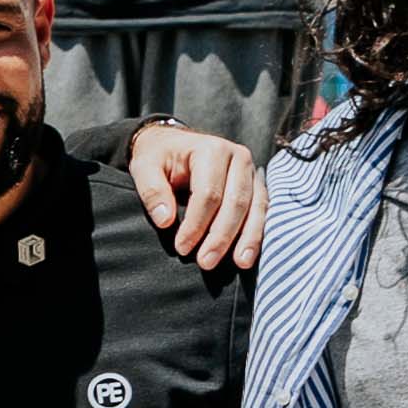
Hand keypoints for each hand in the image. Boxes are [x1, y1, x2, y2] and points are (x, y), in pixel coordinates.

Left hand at [124, 123, 268, 273]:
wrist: (173, 144)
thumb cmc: (159, 157)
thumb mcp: (145, 167)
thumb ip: (152, 191)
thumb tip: (165, 221)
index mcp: (212, 149)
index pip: (208, 193)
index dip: (196, 224)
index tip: (181, 248)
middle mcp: (238, 157)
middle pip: (235, 202)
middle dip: (221, 236)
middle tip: (206, 262)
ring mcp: (252, 171)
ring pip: (255, 208)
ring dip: (247, 238)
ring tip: (240, 263)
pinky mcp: (256, 185)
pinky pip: (262, 210)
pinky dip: (257, 232)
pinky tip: (250, 253)